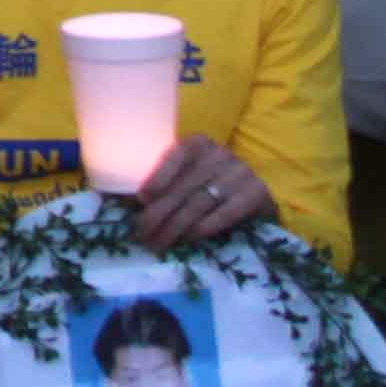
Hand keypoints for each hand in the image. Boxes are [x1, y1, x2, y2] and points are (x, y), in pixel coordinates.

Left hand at [125, 135, 270, 250]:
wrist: (255, 189)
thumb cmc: (212, 181)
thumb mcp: (190, 172)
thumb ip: (167, 181)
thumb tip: (130, 202)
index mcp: (199, 144)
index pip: (177, 155)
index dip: (158, 176)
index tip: (142, 198)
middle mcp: (220, 154)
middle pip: (183, 187)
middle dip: (159, 213)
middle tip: (142, 234)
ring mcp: (240, 172)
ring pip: (200, 202)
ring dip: (176, 227)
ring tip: (159, 243)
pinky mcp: (256, 193)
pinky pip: (227, 212)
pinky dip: (206, 226)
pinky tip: (190, 238)